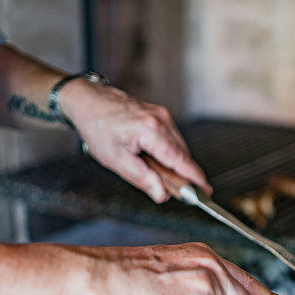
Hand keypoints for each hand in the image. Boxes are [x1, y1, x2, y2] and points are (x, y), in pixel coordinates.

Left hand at [58, 79, 211, 201]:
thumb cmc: (98, 128)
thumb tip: (162, 194)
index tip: (205, 191)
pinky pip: (172, 139)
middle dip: (182, 174)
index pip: (180, 160)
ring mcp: (162, 115)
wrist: (88, 100)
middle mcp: (161, 120)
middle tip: (173, 191)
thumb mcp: (115, 160)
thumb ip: (142, 178)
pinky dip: (168, 152)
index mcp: (151, 131)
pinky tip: (153, 158)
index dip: (195, 178)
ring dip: (173, 163)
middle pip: (182, 155)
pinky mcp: (160, 114)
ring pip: (178, 147)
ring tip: (153, 171)